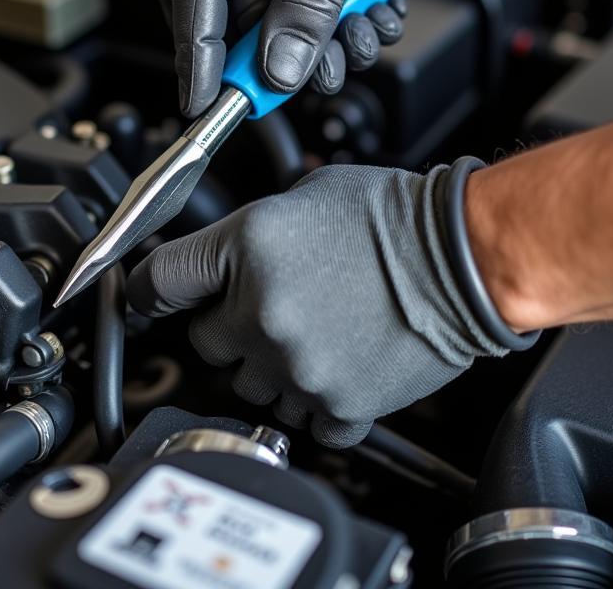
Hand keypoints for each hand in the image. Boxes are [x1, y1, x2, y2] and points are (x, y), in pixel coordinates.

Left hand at [126, 164, 508, 446]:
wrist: (465, 258)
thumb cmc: (395, 216)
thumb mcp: (306, 193)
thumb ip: (252, 231)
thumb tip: (225, 258)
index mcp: (248, 247)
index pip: (159, 280)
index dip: (147, 290)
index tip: (148, 298)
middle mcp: (263, 310)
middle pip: (203, 341)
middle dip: (227, 325)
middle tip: (270, 304)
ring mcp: (298, 363)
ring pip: (249, 385)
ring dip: (270, 364)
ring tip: (314, 331)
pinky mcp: (337, 402)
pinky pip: (301, 418)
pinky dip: (313, 400)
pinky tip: (337, 362)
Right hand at [161, 0, 445, 116]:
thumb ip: (311, 5)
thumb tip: (279, 70)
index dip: (197, 55)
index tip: (206, 103)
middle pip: (220, 6)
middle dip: (269, 51)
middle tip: (311, 76)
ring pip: (253, 7)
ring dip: (305, 35)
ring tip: (354, 38)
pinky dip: (313, 13)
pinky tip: (355, 13)